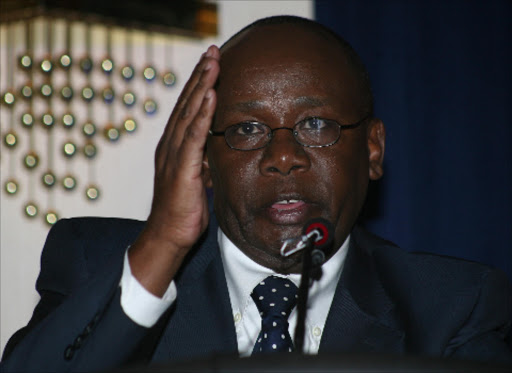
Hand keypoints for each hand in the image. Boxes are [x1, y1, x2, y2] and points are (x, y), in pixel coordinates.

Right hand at [129, 46, 219, 295]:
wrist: (168, 236)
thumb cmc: (183, 209)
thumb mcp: (197, 178)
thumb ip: (203, 159)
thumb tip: (215, 149)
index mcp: (174, 147)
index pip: (187, 109)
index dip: (198, 84)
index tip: (210, 63)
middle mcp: (170, 146)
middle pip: (186, 104)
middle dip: (200, 76)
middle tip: (212, 51)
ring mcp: (174, 156)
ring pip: (188, 114)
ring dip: (202, 87)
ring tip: (213, 63)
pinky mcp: (181, 170)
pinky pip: (193, 138)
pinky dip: (202, 115)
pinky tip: (210, 95)